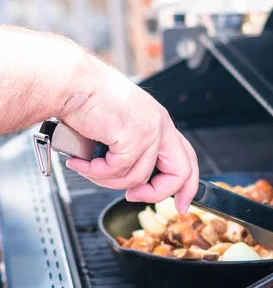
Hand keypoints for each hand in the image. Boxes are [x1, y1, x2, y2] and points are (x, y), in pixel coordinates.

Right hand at [62, 64, 198, 213]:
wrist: (69, 82)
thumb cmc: (86, 101)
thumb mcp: (120, 127)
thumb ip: (133, 151)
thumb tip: (133, 184)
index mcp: (159, 122)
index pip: (187, 159)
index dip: (187, 186)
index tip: (180, 205)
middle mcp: (160, 124)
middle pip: (179, 173)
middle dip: (157, 194)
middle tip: (132, 198)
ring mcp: (150, 130)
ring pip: (137, 178)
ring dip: (107, 180)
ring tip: (87, 167)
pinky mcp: (133, 136)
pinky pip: (117, 171)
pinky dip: (95, 172)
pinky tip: (81, 161)